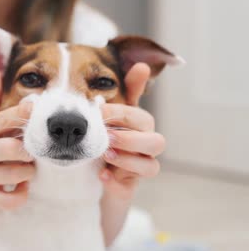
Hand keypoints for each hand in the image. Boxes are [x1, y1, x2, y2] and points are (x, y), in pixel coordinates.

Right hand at [0, 73, 35, 209]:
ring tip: (27, 167)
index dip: (23, 112)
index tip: (37, 108)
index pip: (3, 118)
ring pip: (15, 175)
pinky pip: (11, 200)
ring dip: (29, 171)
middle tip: (31, 150)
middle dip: (28, 150)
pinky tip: (21, 185)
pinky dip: (22, 194)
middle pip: (11, 149)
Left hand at [99, 63, 165, 200]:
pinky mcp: (129, 185)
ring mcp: (140, 167)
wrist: (93, 174)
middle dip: (130, 138)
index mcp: (139, 126)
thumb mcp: (109, 115)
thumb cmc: (105, 136)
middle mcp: (145, 146)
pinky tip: (102, 174)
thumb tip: (143, 64)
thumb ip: (125, 92)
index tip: (97, 111)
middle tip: (106, 136)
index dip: (121, 113)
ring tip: (107, 154)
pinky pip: (131, 186)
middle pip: (156, 141)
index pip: (139, 116)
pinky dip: (116, 179)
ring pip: (152, 165)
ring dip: (128, 159)